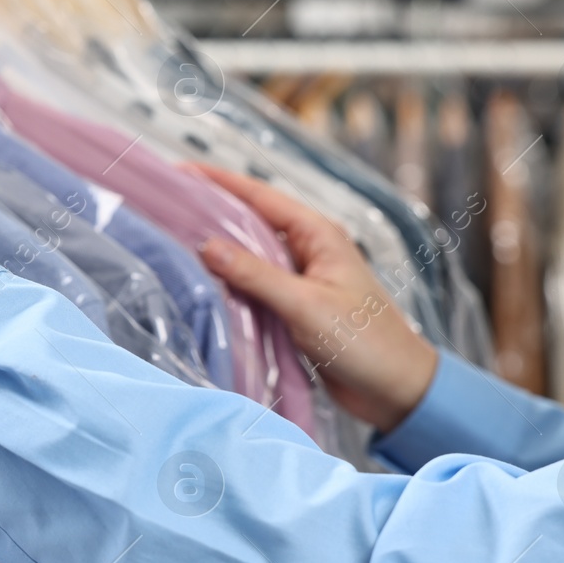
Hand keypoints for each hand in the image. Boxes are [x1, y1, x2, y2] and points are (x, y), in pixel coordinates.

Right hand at [187, 164, 437, 431]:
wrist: (397, 390)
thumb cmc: (366, 342)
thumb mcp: (306, 305)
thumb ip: (256, 275)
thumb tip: (207, 245)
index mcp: (317, 235)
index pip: (260, 196)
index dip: (219, 182)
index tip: (180, 171)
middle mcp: (307, 250)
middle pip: (250, 222)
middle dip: (211, 214)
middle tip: (166, 209)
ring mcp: (300, 279)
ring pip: (249, 256)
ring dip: (218, 252)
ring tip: (172, 241)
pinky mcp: (293, 308)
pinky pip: (254, 287)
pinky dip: (229, 285)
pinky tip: (202, 285)